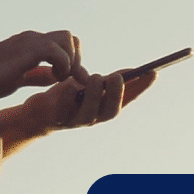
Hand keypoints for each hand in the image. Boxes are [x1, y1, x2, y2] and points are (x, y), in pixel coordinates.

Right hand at [0, 30, 87, 99]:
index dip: (72, 60)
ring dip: (70, 61)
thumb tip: (55, 77)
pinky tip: (53, 78)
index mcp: (31, 44)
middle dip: (76, 59)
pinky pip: (57, 51)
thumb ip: (37, 76)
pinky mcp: (26, 49)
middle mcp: (32, 38)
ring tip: (59, 78)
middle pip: (69, 37)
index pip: (63, 42)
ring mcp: (29, 41)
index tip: (68, 79)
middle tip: (66, 79)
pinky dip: (62, 65)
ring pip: (67, 39)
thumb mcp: (19, 78)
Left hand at [25, 68, 156, 132]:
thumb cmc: (69, 97)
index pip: (128, 99)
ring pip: (89, 114)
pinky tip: (70, 84)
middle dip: (116, 94)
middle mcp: (93, 118)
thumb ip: (108, 81)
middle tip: (116, 76)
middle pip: (110, 111)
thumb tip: (133, 72)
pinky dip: (67, 98)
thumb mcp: (91, 86)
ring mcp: (75, 121)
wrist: (40, 112)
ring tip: (94, 77)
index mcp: (104, 108)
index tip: (153, 72)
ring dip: (94, 95)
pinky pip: (63, 113)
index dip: (141, 88)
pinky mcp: (56, 119)